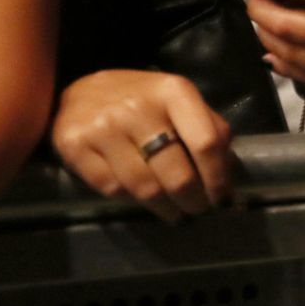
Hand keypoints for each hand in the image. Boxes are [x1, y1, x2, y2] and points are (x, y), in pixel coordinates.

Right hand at [51, 69, 234, 222]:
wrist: (80, 92)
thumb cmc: (141, 99)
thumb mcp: (180, 100)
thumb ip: (209, 128)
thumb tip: (229, 171)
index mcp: (173, 92)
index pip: (205, 142)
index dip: (217, 177)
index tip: (221, 198)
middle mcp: (139, 108)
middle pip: (176, 172)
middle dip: (192, 200)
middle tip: (197, 210)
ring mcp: (104, 127)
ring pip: (145, 187)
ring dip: (165, 208)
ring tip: (175, 213)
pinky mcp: (75, 147)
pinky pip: (113, 189)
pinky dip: (132, 201)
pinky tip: (142, 201)